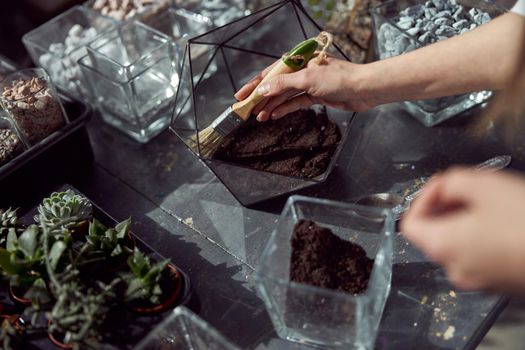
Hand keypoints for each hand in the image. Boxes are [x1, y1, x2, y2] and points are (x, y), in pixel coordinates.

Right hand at [234, 57, 374, 121]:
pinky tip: (274, 116)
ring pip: (285, 96)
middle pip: (276, 85)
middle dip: (262, 99)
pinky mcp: (316, 96)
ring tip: (259, 118)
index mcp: (298, 61)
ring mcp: (308, 84)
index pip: (271, 73)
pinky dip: (285, 109)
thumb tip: (262, 89)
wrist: (363, 89)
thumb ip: (283, 84)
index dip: (255, 84)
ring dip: (272, 106)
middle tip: (247, 111)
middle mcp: (302, 71)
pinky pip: (296, 102)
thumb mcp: (307, 79)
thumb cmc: (339, 78)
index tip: (241, 96)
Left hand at [400, 168, 524, 291]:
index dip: (421, 200)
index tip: (440, 187)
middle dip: (445, 207)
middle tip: (467, 189)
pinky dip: (481, 236)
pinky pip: (478, 255)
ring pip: (457, 243)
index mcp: (441, 245)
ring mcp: (477, 279)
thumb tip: (441, 188)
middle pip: (432, 233)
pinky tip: (504, 222)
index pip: (408, 224)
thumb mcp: (483, 185)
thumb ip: (449, 182)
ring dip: (464, 220)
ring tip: (490, 203)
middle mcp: (454, 267)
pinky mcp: (498, 282)